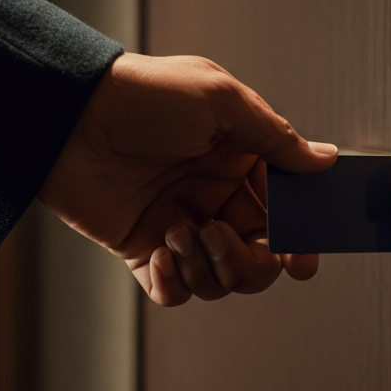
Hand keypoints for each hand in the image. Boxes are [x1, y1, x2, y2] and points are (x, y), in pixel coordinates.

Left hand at [38, 52, 337, 305]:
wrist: (70, 119)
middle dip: (250, 262)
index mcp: (240, 162)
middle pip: (259, 259)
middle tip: (222, 235)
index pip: (287, 213)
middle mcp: (214, 198)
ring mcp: (181, 227)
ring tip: (179, 230)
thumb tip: (321, 159)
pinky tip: (162, 255)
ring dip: (207, 265)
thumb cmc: (141, 97)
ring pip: (221, 280)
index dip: (299, 240)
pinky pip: (175, 293)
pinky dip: (175, 284)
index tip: (302, 257)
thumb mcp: (221, 101)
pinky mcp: (144, 251)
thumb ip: (276, 138)